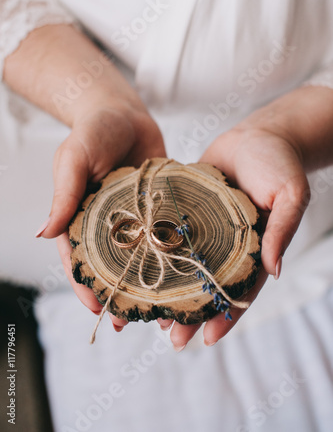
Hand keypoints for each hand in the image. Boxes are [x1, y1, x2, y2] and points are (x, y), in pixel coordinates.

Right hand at [38, 99, 165, 328]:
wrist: (125, 113)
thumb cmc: (93, 131)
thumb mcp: (75, 159)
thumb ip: (64, 194)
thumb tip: (42, 233)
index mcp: (83, 218)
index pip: (80, 259)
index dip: (86, 286)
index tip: (97, 311)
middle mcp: (110, 224)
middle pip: (113, 267)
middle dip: (120, 295)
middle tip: (130, 324)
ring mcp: (137, 218)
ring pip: (142, 258)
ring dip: (150, 284)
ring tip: (163, 311)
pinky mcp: (160, 208)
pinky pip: (166, 235)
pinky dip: (173, 256)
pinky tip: (186, 275)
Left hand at [160, 123, 309, 348]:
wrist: (258, 134)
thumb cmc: (279, 163)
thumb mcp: (290, 194)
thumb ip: (283, 229)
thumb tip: (274, 270)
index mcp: (255, 248)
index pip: (240, 289)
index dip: (226, 315)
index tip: (208, 340)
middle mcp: (228, 245)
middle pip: (208, 286)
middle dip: (192, 314)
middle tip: (171, 339)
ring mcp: (206, 230)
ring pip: (186, 267)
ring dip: (171, 291)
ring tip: (150, 315)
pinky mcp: (188, 210)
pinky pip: (171, 235)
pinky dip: (159, 254)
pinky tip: (141, 268)